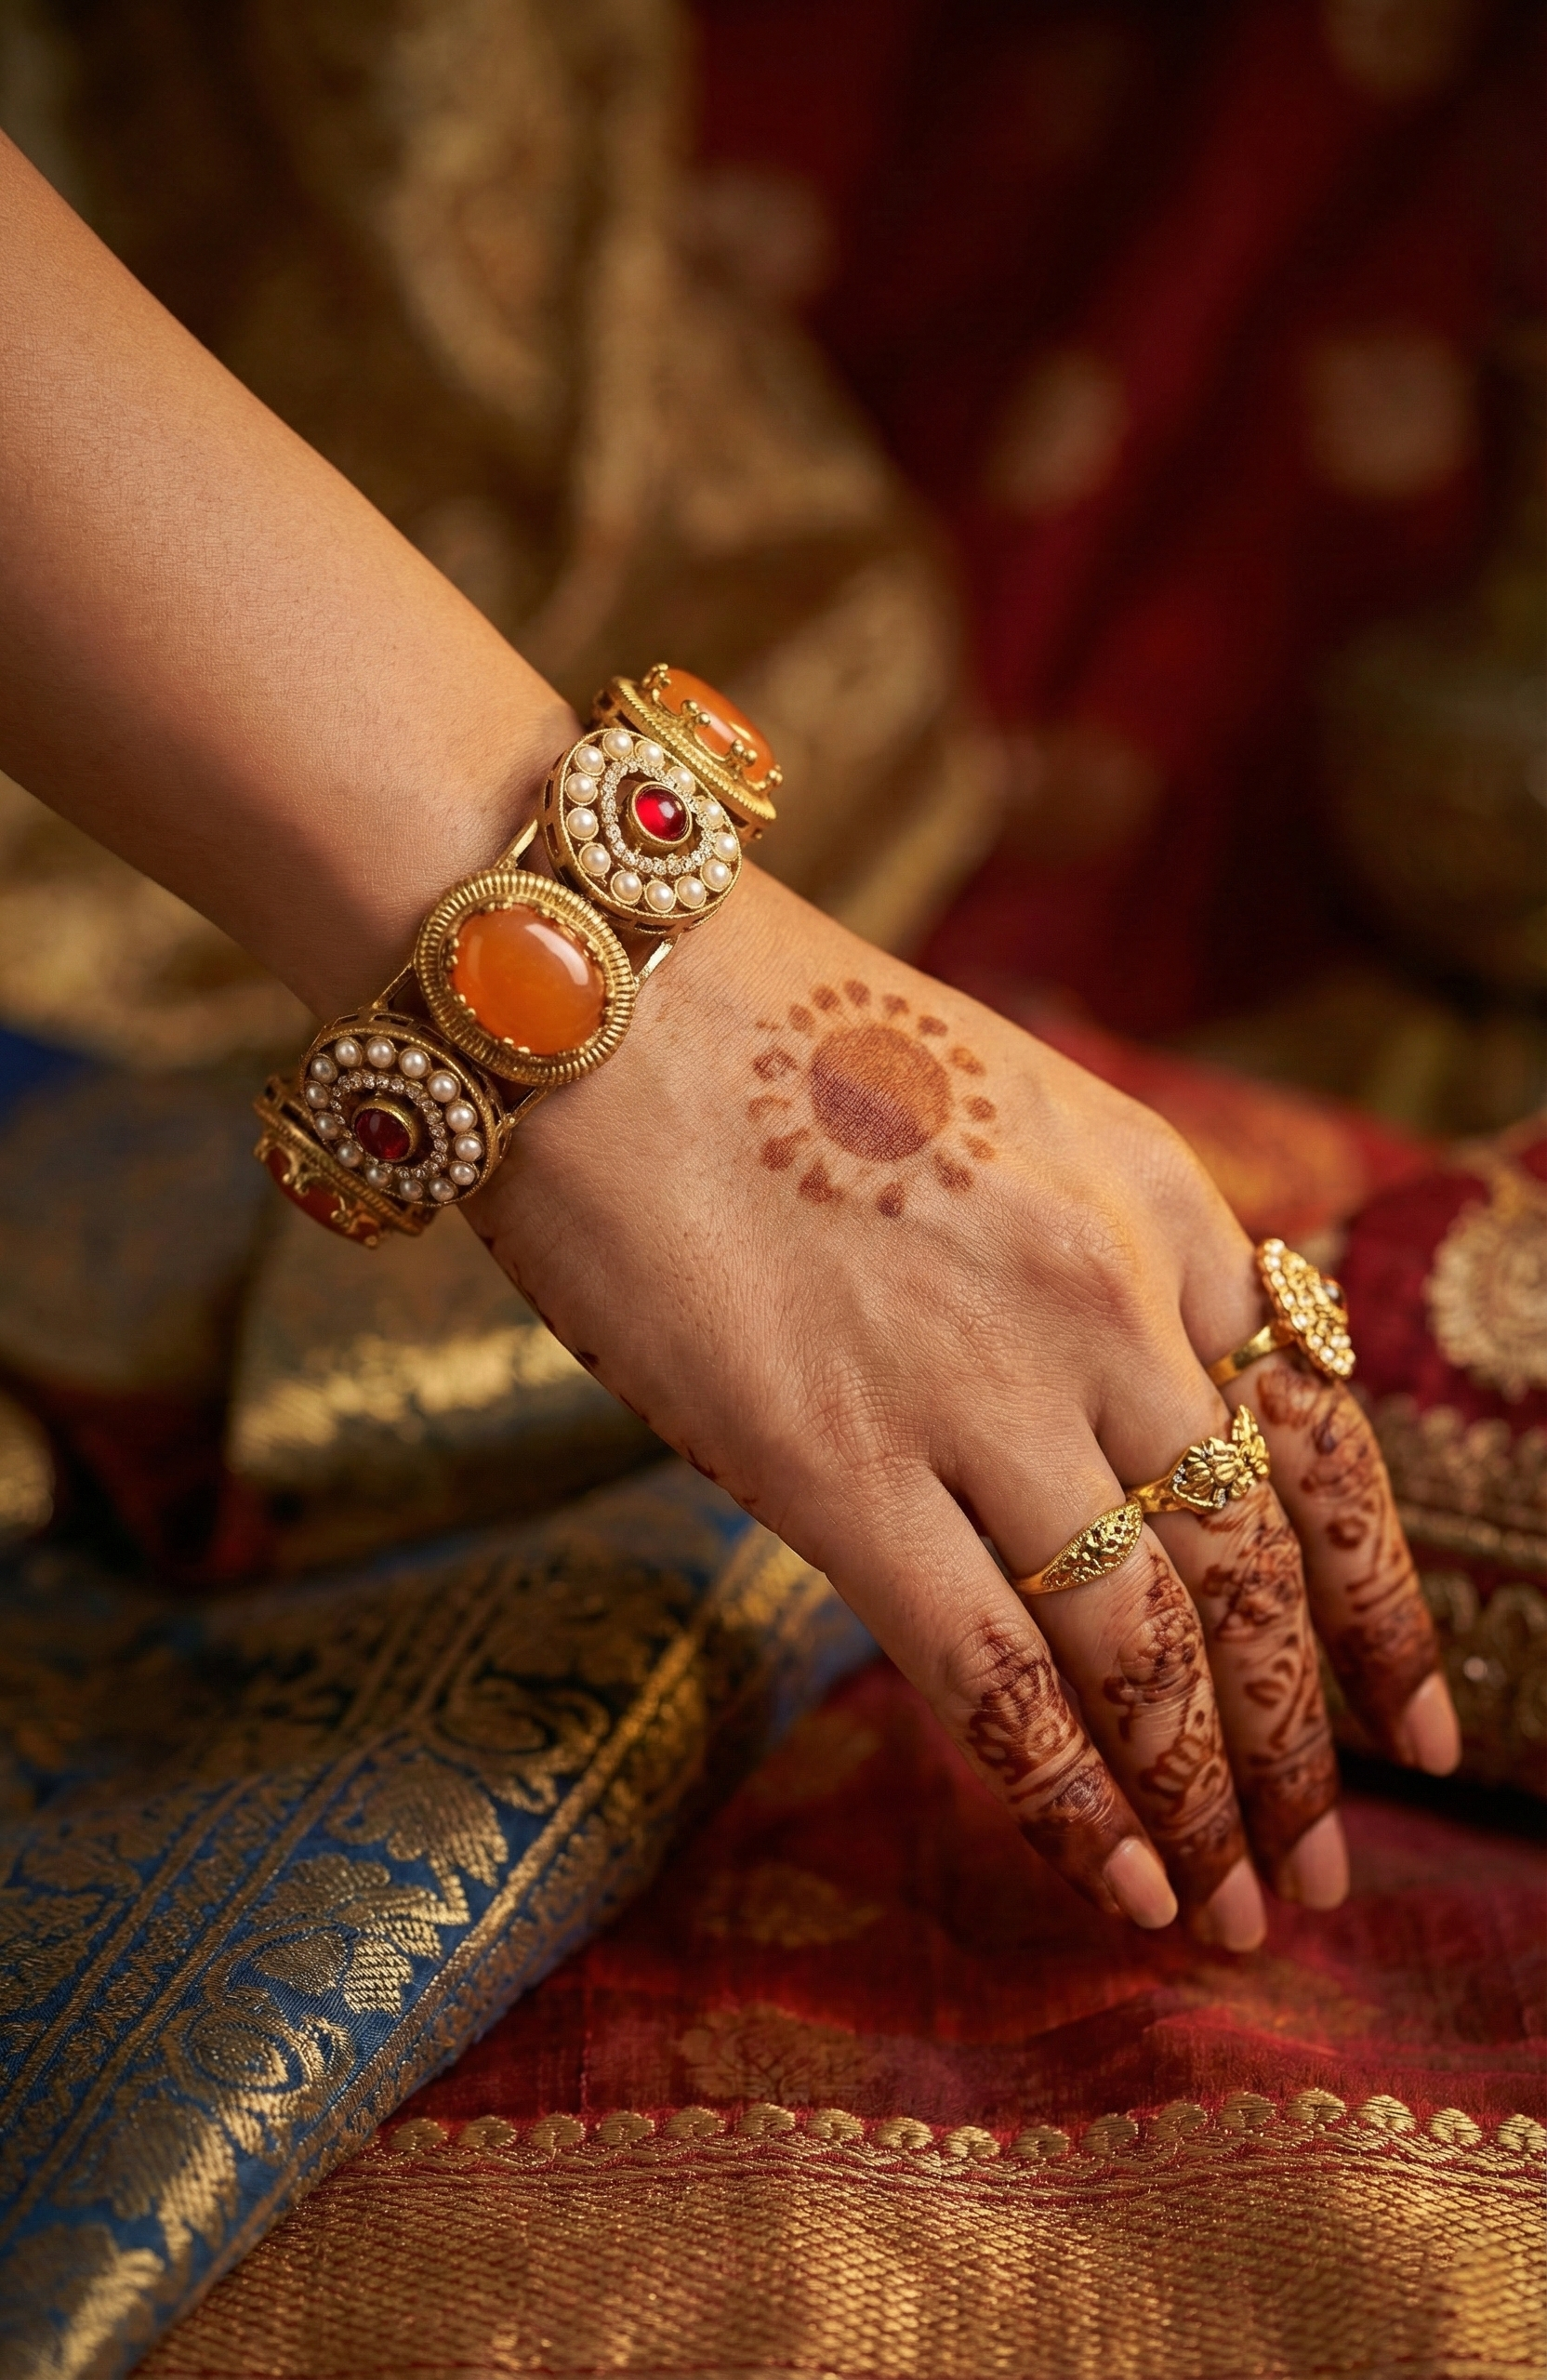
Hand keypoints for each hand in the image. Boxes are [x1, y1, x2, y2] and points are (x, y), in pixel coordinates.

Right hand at [468, 868, 1460, 1951]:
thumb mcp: (998, 1117)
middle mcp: (1106, 1299)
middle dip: (1298, 1744)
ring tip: (1231, 1906)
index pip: (1323, 1444)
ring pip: (1144, 1645)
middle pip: (1248, 1570)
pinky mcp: (833, 1461)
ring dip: (1200, 1798)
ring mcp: (980, 1384)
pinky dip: (1068, 1800)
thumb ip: (1081, 1268)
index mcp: (1160, 1202)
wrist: (594, 987)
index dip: (1380, 1609)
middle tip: (1313, 1869)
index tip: (1420, 1732)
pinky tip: (1113, 1882)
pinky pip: (993, 1670)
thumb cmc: (767, 1041)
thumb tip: (1110, 1443)